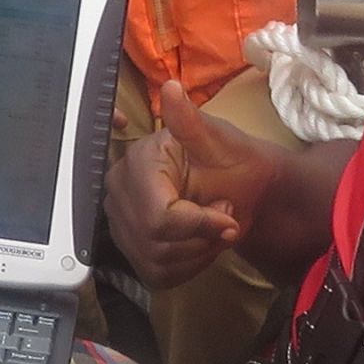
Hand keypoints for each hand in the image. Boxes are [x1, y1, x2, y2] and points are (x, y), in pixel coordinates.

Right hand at [105, 81, 277, 288]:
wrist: (243, 191)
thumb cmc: (236, 162)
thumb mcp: (221, 141)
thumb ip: (192, 123)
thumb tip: (171, 88)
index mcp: (139, 160)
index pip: (159, 216)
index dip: (199, 224)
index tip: (228, 215)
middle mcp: (120, 190)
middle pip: (156, 243)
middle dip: (202, 238)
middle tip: (223, 216)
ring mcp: (122, 221)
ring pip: (157, 262)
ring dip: (199, 253)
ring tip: (214, 228)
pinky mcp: (132, 248)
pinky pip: (157, 275)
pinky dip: (188, 267)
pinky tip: (201, 244)